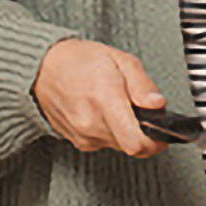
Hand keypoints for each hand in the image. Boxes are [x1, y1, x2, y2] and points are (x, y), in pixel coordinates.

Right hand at [32, 38, 167, 157]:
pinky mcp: (77, 141)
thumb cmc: (80, 61)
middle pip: (131, 145)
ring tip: (119, 106)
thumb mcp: (121, 60)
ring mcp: (82, 135)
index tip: (162, 135)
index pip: (136, 141)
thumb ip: (142, 85)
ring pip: (119, 145)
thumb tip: (158, 104)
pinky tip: (105, 113)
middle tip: (141, 111)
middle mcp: (91, 122)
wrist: (43, 68)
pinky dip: (111, 132)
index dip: (156, 143)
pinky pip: (104, 143)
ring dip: (126, 131)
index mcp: (105, 99)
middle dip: (143, 131)